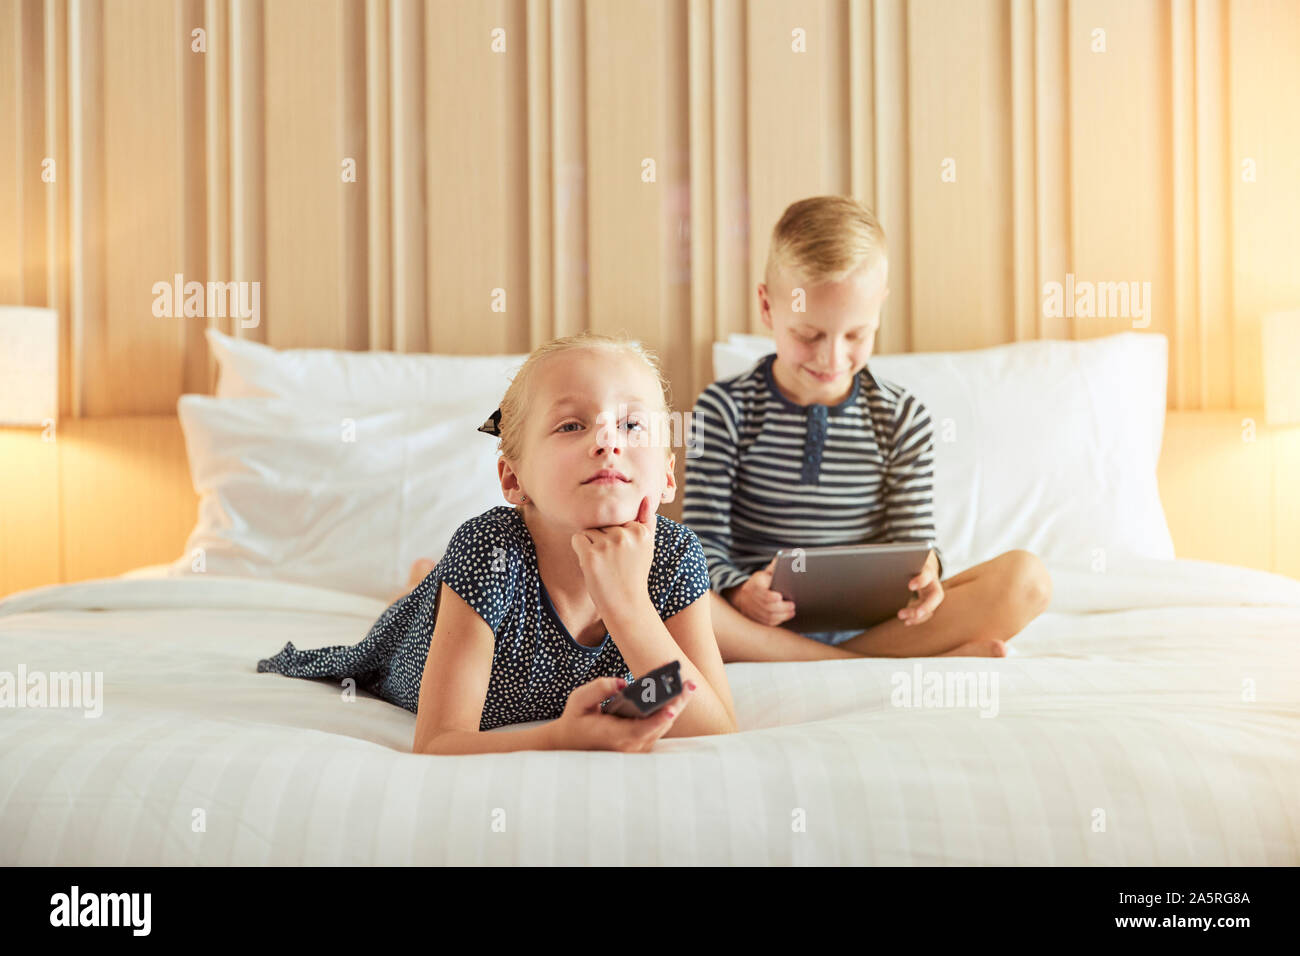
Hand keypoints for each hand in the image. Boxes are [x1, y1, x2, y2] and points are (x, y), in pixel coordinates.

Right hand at [551, 675, 696, 751]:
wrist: (572, 744)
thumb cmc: (576, 721)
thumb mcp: (578, 700)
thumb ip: (598, 689)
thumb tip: (621, 683)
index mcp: (613, 736)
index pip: (640, 729)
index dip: (657, 719)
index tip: (671, 709)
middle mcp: (629, 746)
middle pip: (659, 725)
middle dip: (675, 703)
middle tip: (688, 684)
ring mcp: (638, 748)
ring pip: (663, 726)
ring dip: (675, 704)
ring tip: (687, 684)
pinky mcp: (642, 744)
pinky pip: (659, 726)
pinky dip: (668, 709)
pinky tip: (677, 692)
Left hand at [570, 495, 656, 623]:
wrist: (626, 605)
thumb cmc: (634, 574)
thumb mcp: (647, 546)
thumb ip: (647, 520)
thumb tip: (646, 497)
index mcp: (641, 530)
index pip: (617, 518)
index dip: (615, 535)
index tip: (624, 555)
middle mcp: (626, 534)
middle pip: (602, 523)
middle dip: (603, 539)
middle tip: (613, 562)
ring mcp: (608, 544)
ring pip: (589, 530)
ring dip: (591, 545)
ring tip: (604, 564)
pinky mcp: (591, 554)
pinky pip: (577, 538)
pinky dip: (580, 550)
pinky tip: (593, 564)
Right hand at [724, 557, 796, 626]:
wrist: (742, 596)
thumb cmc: (759, 583)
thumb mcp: (765, 573)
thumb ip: (775, 567)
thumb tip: (788, 557)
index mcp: (755, 584)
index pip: (761, 591)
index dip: (770, 596)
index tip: (779, 596)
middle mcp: (752, 598)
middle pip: (767, 605)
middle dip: (781, 607)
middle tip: (792, 605)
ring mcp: (752, 609)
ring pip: (767, 615)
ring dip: (781, 615)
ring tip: (792, 611)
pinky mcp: (755, 619)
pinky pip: (766, 622)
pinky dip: (777, 620)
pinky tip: (786, 616)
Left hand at [898, 551, 942, 624]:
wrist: (924, 564)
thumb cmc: (911, 559)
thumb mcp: (907, 556)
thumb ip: (897, 557)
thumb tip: (877, 556)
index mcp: (928, 569)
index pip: (927, 574)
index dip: (920, 580)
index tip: (910, 586)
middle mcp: (933, 582)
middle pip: (936, 596)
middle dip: (926, 606)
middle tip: (915, 613)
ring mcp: (932, 593)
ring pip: (931, 608)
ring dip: (917, 615)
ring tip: (901, 616)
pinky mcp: (928, 601)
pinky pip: (926, 613)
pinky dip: (916, 619)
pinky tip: (906, 622)